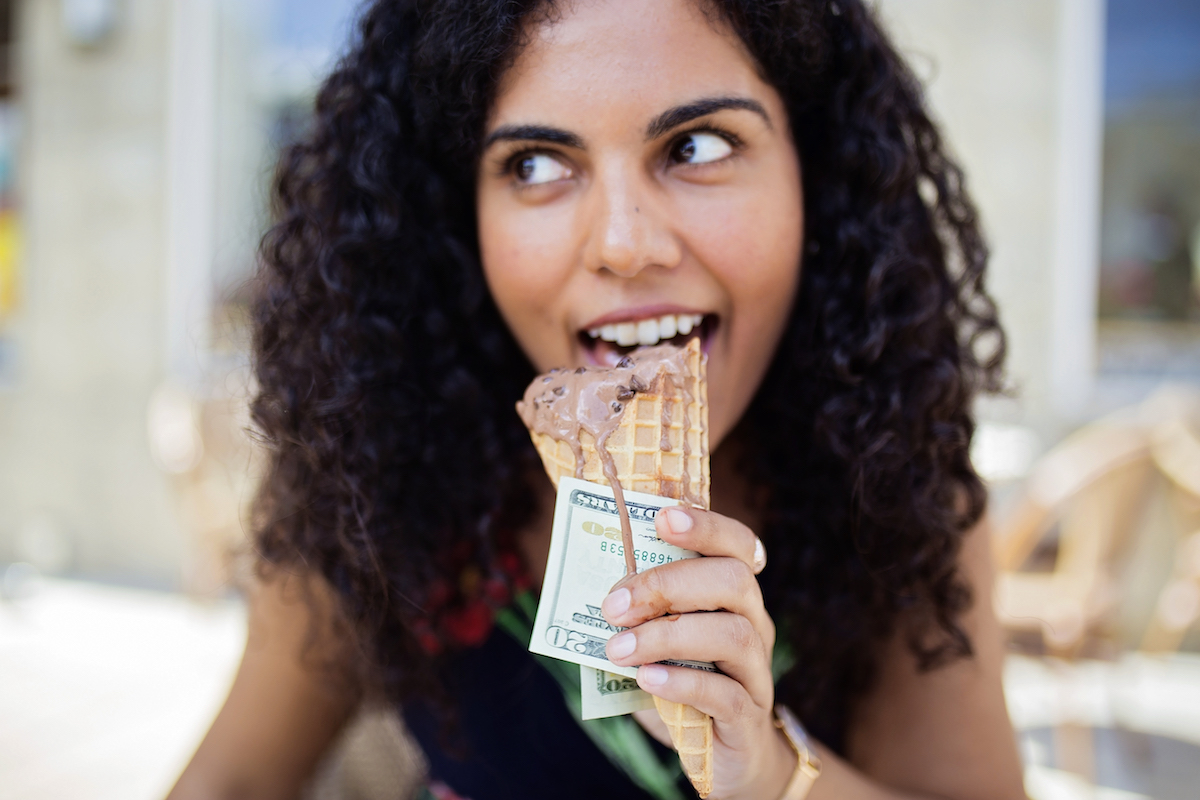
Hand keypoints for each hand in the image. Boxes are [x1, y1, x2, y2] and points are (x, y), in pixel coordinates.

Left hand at [601, 506, 795, 799]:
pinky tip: (645, 679)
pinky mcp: (749, 716)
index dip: (706, 526)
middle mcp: (755, 623)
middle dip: (669, 583)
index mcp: (734, 596)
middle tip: (614, 604)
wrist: (724, 755)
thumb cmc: (682, 684)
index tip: (661, 519)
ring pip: (732, 634)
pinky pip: (725, 693)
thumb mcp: (657, 641)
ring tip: (618, 648)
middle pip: (732, 581)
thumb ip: (634, 615)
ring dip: (667, 635)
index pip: (736, 545)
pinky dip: (681, 681)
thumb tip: (581, 588)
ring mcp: (756, 670)